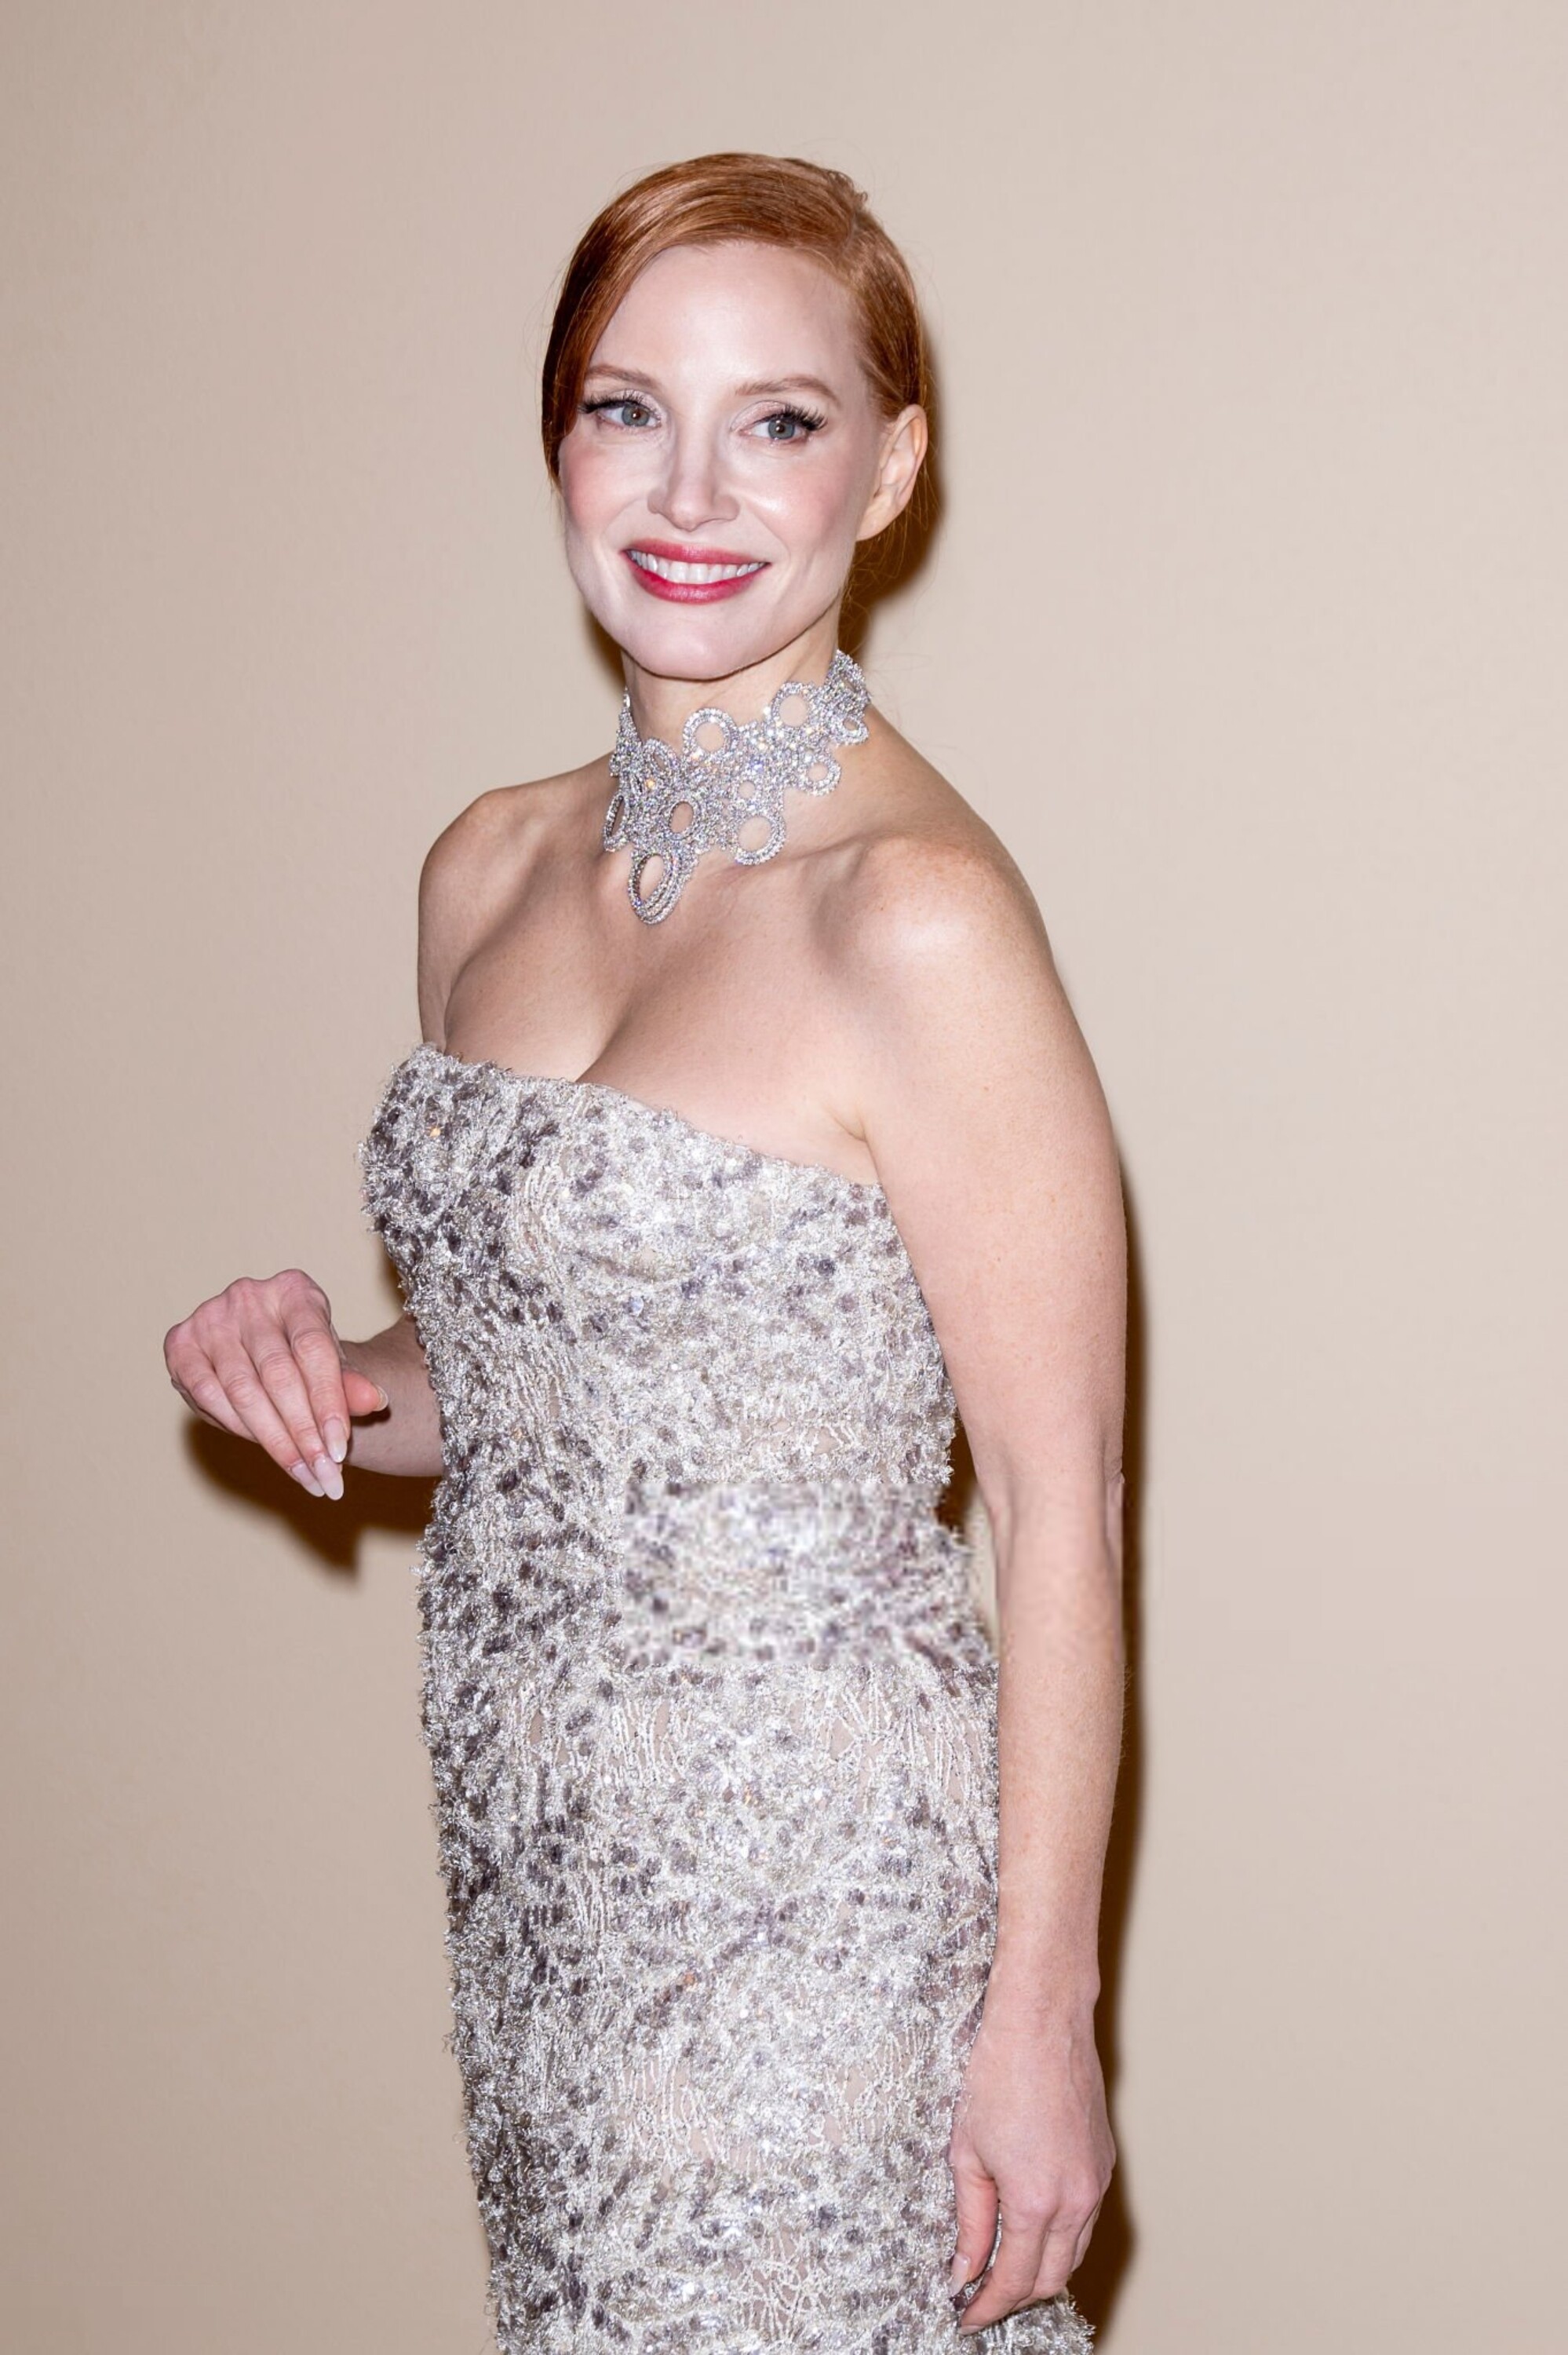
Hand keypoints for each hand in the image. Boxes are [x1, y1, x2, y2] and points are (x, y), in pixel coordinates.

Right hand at [164, 1269, 387, 1499]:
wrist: (265, 1351)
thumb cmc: (304, 1359)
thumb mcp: (332, 1367)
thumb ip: (350, 1383)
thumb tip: (375, 1400)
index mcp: (295, 1290)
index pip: (314, 1349)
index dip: (329, 1402)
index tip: (340, 1449)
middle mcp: (249, 1296)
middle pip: (279, 1375)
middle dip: (304, 1433)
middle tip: (326, 1475)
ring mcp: (210, 1317)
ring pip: (244, 1391)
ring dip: (275, 1442)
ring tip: (306, 1476)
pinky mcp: (180, 1343)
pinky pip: (208, 1396)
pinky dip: (237, 1429)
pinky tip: (267, 1453)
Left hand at [946, 1997, 1113, 2332]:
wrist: (1042, 2022)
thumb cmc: (998, 2074)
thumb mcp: (967, 2152)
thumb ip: (969, 2220)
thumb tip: (964, 2269)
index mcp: (1036, 2202)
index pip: (1013, 2281)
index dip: (987, 2306)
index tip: (966, 2315)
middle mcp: (1075, 2200)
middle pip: (1049, 2279)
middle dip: (1015, 2296)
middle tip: (980, 2297)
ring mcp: (1096, 2182)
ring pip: (1072, 2252)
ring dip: (1040, 2269)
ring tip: (1003, 2265)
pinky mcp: (1104, 2162)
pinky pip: (1084, 2219)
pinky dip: (1060, 2236)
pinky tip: (1032, 2225)